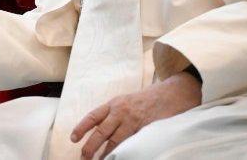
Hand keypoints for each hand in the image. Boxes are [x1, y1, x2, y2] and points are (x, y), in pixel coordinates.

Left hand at [70, 72, 200, 158]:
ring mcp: (135, 121)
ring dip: (107, 154)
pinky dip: (126, 152)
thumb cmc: (148, 99)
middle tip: (84, 156)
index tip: (73, 138)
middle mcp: (122, 111)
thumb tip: (100, 130)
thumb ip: (114, 114)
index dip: (82, 127)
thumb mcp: (127, 101)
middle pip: (102, 131)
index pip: (93, 116)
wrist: (173, 93)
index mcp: (114, 104)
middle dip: (91, 146)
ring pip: (116, 141)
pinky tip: (122, 157)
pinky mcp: (147, 129)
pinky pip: (133, 144)